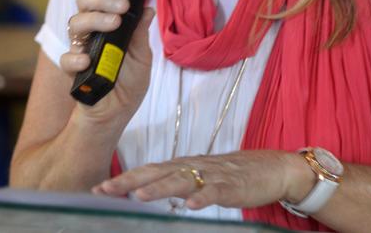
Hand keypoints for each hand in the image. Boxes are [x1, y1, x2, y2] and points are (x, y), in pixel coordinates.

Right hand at [62, 0, 154, 118]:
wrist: (116, 113)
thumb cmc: (128, 82)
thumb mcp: (142, 56)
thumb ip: (140, 33)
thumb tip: (147, 8)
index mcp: (106, 21)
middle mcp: (90, 30)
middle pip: (84, 1)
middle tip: (122, 4)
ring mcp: (80, 48)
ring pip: (75, 23)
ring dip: (95, 19)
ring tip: (114, 23)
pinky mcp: (72, 70)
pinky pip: (66, 58)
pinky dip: (75, 57)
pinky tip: (87, 59)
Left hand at [95, 150, 314, 210]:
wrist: (273, 168)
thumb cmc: (234, 174)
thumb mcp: (200, 176)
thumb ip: (176, 182)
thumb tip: (146, 190)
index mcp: (184, 166)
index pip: (149, 171)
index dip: (124, 179)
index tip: (98, 188)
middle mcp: (194, 167)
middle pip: (158, 173)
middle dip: (130, 182)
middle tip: (105, 190)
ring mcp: (213, 176)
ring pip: (182, 180)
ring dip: (160, 188)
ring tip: (140, 197)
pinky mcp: (232, 186)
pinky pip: (216, 192)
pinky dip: (204, 197)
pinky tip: (192, 205)